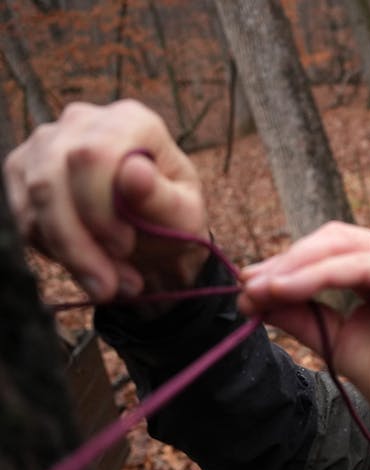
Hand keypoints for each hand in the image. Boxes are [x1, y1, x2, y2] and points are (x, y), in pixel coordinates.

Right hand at [3, 99, 209, 302]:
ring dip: (68, 254)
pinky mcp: (22, 170)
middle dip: (78, 243)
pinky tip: (87, 265)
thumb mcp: (184, 217)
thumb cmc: (174, 222)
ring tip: (107, 284)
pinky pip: (22, 216)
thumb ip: (161, 197)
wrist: (153, 239)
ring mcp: (46, 143)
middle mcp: (82, 121)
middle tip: (110, 285)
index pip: (92, 155)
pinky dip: (53, 250)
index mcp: (131, 121)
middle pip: (53, 180)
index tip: (123, 247)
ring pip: (34, 201)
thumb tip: (134, 172)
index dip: (98, 207)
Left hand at [239, 222, 369, 457]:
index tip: (249, 288)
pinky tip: (282, 290)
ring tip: (257, 289)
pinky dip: (314, 276)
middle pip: (333, 239)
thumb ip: (303, 316)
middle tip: (246, 284)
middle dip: (286, 260)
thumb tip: (255, 297)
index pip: (332, 252)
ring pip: (340, 247)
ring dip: (292, 266)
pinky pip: (354, 267)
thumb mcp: (338, 341)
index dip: (289, 264)